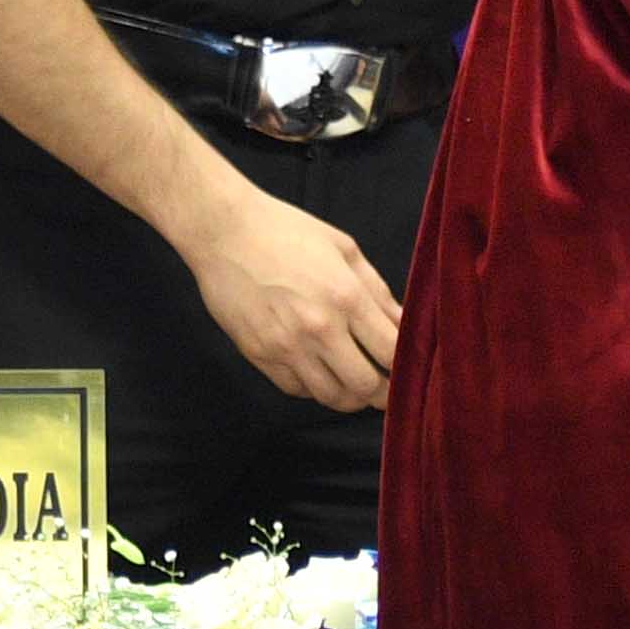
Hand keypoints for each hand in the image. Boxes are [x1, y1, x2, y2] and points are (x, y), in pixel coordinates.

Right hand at [181, 186, 402, 410]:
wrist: (224, 231)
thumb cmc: (286, 231)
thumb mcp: (344, 249)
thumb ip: (377, 290)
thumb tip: (403, 323)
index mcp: (346, 297)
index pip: (391, 352)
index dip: (405, 366)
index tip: (404, 368)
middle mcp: (319, 327)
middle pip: (365, 386)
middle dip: (381, 392)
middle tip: (384, 387)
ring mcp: (286, 345)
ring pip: (331, 396)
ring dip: (349, 397)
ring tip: (354, 385)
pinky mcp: (259, 354)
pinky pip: (296, 389)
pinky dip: (313, 388)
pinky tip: (319, 373)